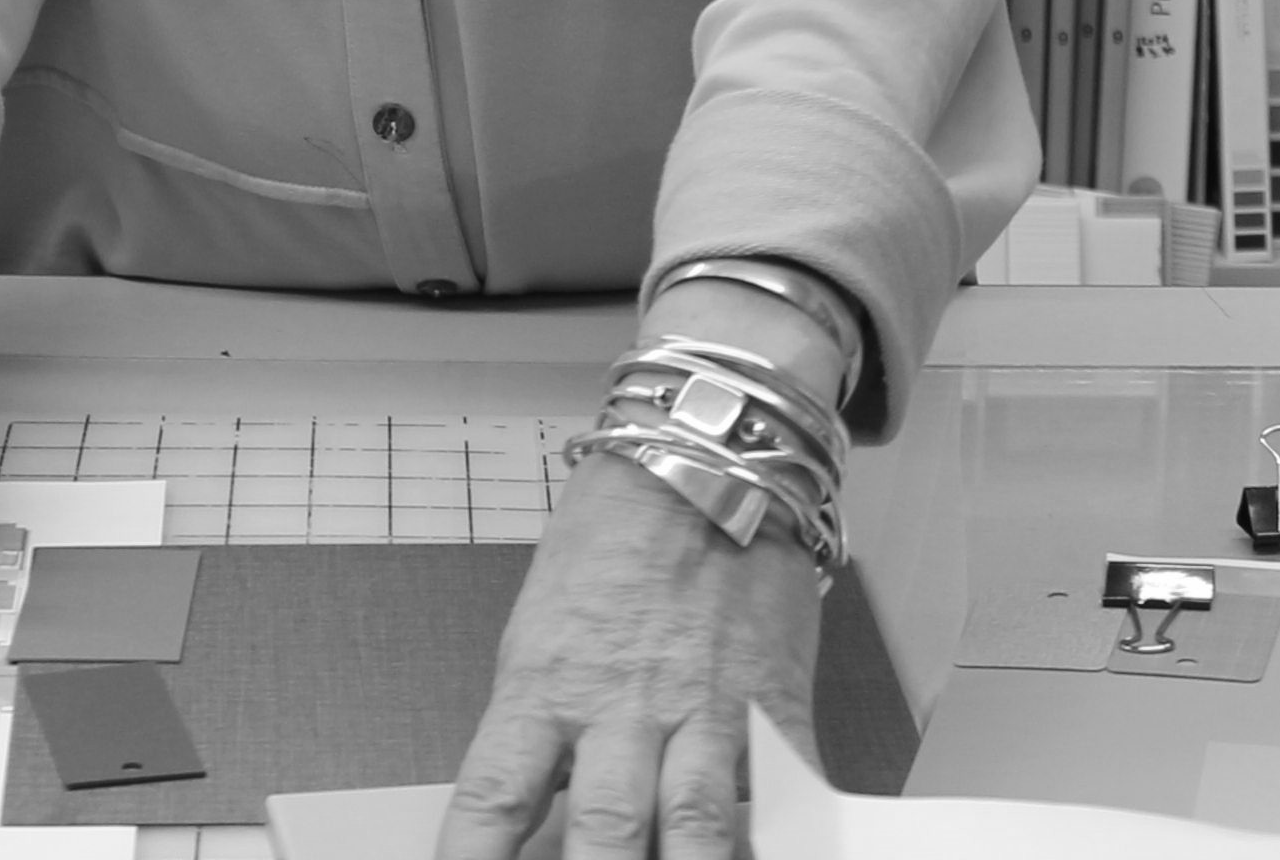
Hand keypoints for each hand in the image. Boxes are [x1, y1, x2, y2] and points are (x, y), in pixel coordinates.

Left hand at [438, 450, 822, 859]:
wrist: (701, 459)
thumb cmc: (614, 541)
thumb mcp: (543, 630)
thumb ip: (542, 728)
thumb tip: (534, 819)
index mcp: (545, 685)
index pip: (494, 798)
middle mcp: (621, 707)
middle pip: (603, 833)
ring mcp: (703, 711)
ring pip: (694, 829)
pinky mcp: (774, 706)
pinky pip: (785, 794)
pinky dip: (783, 841)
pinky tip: (778, 853)